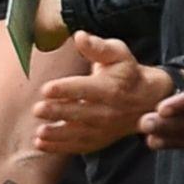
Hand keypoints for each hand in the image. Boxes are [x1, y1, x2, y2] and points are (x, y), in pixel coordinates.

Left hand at [33, 32, 171, 155]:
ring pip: (78, 134)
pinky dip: (59, 147)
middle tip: (37, 109)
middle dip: (58, 112)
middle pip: (80, 113)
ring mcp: (104, 129)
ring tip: (38, 134)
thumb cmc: (126, 71)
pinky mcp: (99, 140)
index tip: (46, 88)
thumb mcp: (117, 53)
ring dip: (57, 135)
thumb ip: (97, 47)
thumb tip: (79, 36)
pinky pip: (78, 146)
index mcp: (110, 87)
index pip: (85, 89)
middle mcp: (108, 111)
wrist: (146, 99)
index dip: (66, 89)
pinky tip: (40, 143)